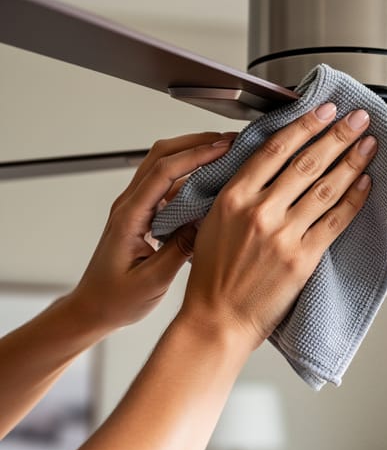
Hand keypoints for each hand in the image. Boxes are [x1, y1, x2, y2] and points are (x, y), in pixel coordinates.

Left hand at [69, 132, 237, 330]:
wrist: (93, 308)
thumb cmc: (115, 299)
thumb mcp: (151, 281)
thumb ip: (179, 250)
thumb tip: (206, 222)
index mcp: (129, 217)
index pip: (163, 172)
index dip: (196, 155)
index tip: (223, 148)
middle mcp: (130, 205)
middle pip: (161, 155)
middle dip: (196, 142)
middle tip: (229, 140)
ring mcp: (136, 207)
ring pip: (164, 165)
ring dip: (194, 153)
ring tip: (226, 154)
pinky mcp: (145, 214)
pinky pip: (168, 184)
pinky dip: (192, 174)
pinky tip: (213, 181)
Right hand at [179, 103, 375, 348]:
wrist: (217, 319)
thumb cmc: (213, 276)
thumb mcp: (213, 222)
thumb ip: (239, 192)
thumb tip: (267, 164)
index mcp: (233, 197)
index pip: (275, 149)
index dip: (304, 125)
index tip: (323, 110)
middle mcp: (259, 212)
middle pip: (307, 162)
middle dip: (337, 135)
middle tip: (358, 118)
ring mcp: (282, 235)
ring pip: (325, 187)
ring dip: (352, 161)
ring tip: (368, 144)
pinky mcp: (302, 258)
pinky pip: (335, 221)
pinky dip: (353, 199)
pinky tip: (365, 183)